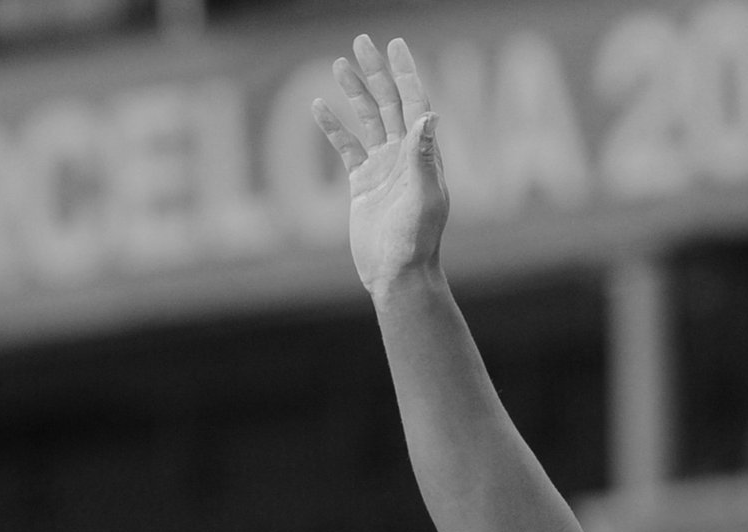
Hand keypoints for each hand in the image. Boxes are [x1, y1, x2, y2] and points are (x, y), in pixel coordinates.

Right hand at [312, 35, 448, 298]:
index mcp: (423, 155)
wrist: (396, 274)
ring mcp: (382, 168)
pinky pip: (346, 147)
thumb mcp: (423, 198)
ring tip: (338, 65)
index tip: (395, 45)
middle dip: (376, 72)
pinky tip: (319, 107)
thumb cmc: (416, 241)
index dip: (405, 73)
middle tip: (361, 42)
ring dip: (354, 92)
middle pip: (388, 103)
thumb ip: (423, 157)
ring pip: (366, 120)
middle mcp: (404, 156)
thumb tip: (428, 116)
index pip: (414, 103)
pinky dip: (333, 127)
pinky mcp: (362, 183)